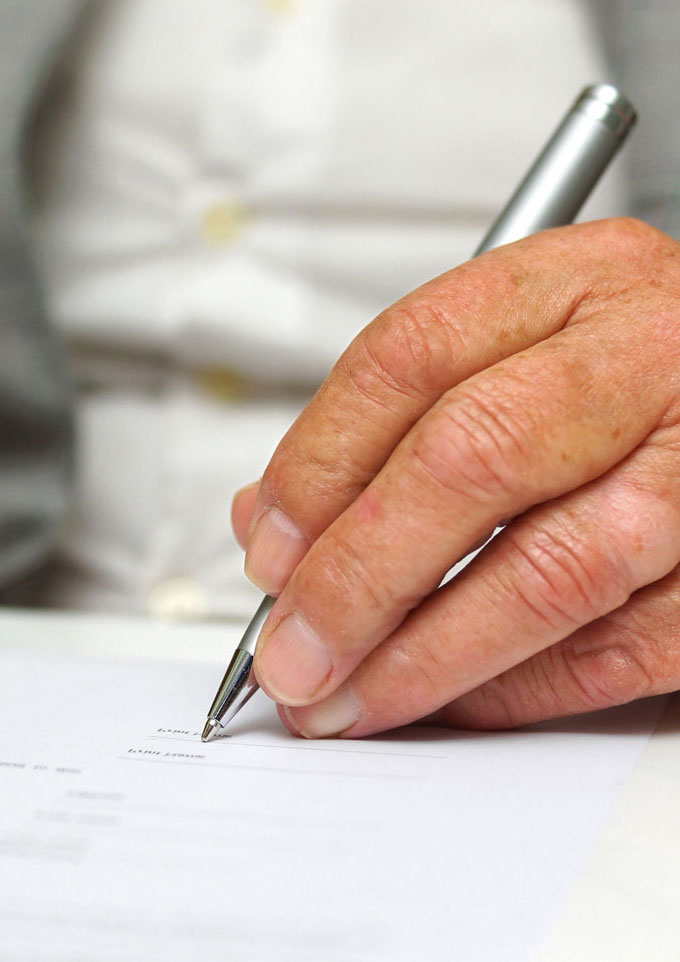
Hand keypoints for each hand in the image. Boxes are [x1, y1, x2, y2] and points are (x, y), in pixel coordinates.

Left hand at [232, 218, 679, 737]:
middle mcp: (651, 357)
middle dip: (356, 576)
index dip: (320, 463)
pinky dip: (516, 690)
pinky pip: (618, 650)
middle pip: (470, 461)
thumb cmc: (638, 366)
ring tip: (347, 696)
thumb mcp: (527, 342)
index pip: (412, 356)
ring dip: (425, 655)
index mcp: (582, 279)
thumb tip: (276, 518)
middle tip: (291, 648)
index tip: (270, 543)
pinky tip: (450, 698)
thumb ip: (399, 419)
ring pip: (547, 572)